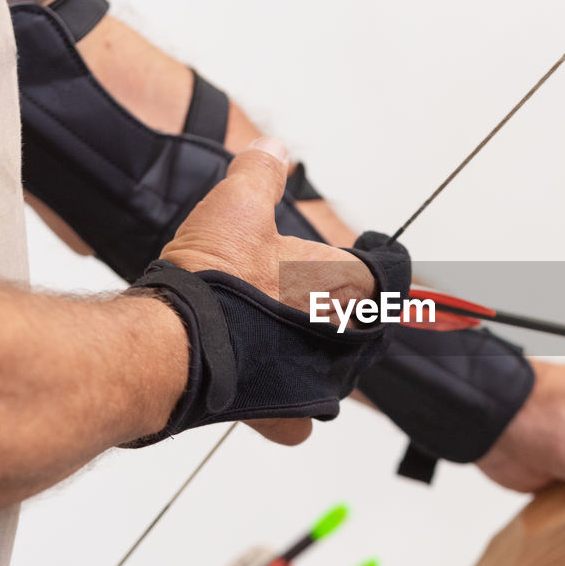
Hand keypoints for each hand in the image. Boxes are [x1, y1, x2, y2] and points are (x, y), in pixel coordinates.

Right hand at [160, 136, 376, 444]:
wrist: (175, 339)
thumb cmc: (214, 277)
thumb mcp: (237, 205)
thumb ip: (261, 173)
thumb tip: (272, 147)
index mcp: (345, 284)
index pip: (389, 274)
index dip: (378, 263)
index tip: (372, 259)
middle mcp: (342, 337)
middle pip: (358, 322)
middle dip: (331, 308)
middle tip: (295, 293)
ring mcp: (317, 379)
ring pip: (331, 368)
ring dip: (309, 352)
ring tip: (269, 333)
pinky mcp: (285, 413)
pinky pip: (302, 418)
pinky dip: (290, 409)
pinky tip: (266, 387)